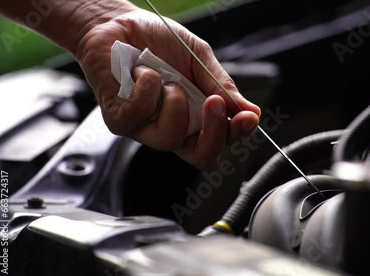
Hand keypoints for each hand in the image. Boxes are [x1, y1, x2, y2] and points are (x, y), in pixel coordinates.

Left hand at [75, 7, 260, 168]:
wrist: (119, 23)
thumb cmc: (158, 42)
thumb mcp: (199, 59)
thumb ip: (221, 86)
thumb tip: (250, 110)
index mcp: (195, 117)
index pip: (220, 141)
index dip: (236, 134)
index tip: (248, 117)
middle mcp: (172, 128)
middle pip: (201, 157)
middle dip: (213, 132)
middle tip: (215, 102)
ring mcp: (145, 128)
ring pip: (169, 138)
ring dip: (174, 102)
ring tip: (165, 78)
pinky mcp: (120, 120)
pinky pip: (140, 115)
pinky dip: (146, 87)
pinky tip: (141, 72)